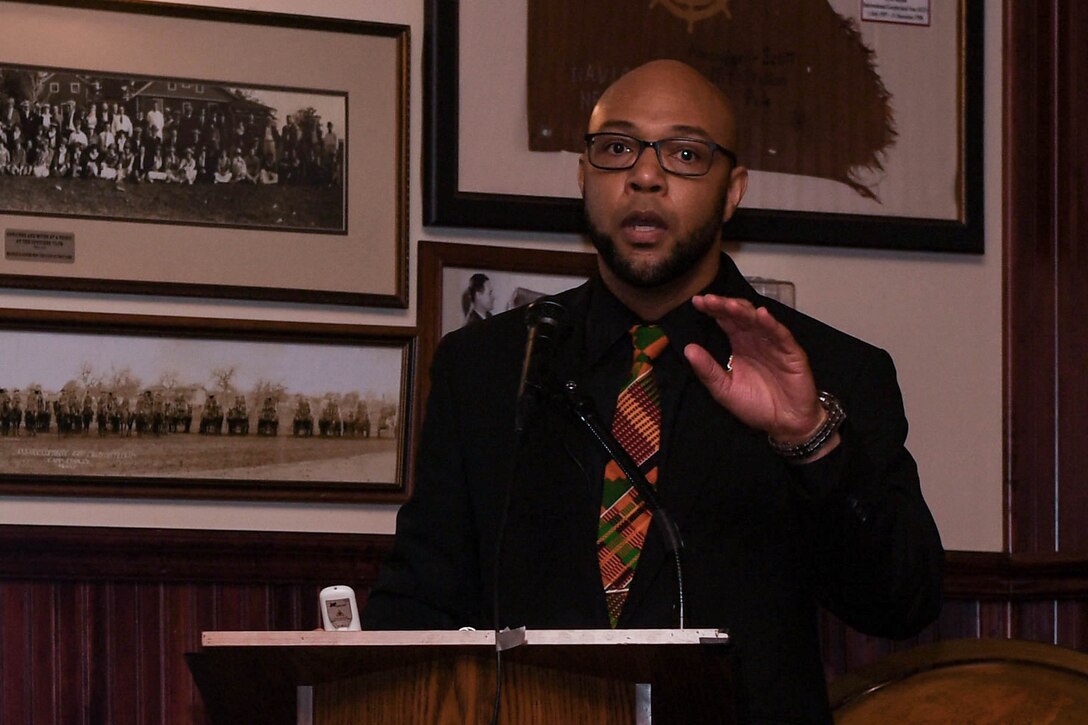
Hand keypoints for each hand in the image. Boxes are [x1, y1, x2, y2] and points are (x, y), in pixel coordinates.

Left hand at [684, 294, 827, 443]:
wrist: (785, 424)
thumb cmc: (755, 405)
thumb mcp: (724, 390)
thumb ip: (708, 370)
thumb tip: (687, 349)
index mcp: (739, 345)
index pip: (724, 321)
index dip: (713, 310)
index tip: (697, 302)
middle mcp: (755, 339)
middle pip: (739, 315)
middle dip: (724, 306)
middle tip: (708, 300)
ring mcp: (774, 344)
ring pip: (758, 321)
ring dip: (744, 311)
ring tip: (729, 305)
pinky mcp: (791, 352)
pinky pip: (781, 335)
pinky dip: (772, 324)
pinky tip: (761, 315)